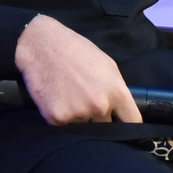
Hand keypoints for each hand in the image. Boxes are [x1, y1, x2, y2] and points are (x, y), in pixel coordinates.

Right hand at [13, 14, 140, 123]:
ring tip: (68, 96)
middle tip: (85, 101)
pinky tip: (55, 98)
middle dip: (98, 119)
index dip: (128, 126)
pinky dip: (60, 116)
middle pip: (106, 128)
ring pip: (83, 127)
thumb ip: (116, 90)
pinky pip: (63, 125)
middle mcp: (99, 106)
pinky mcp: (56, 118)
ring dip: (78, 117)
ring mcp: (78, 113)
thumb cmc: (74, 50)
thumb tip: (120, 110)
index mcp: (116, 93)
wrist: (40, 45)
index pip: (132, 122)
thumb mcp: (107, 65)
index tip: (123, 127)